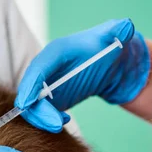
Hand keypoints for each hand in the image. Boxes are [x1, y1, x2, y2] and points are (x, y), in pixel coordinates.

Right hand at [15, 18, 149, 131]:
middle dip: (37, 109)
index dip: (30, 86)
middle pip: (30, 90)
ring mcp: (45, 83)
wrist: (109, 60)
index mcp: (56, 51)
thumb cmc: (110, 45)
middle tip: (56, 124)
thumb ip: (119, 31)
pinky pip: (40, 111)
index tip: (26, 103)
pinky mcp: (49, 97)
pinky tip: (65, 119)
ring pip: (32, 104)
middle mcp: (45, 67)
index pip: (38, 68)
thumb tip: (125, 26)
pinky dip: (48, 119)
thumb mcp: (116, 36)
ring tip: (61, 123)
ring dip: (42, 118)